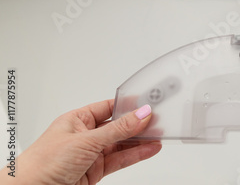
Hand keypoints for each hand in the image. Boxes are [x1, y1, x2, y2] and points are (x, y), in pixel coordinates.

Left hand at [2, 100, 160, 184]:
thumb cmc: (44, 163)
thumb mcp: (86, 140)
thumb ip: (117, 129)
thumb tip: (140, 114)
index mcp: (77, 119)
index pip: (109, 107)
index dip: (128, 106)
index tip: (148, 104)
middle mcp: (85, 135)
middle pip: (118, 126)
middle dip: (137, 124)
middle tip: (158, 120)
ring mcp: (91, 154)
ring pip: (122, 144)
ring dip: (140, 140)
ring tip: (159, 135)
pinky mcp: (96, 170)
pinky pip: (120, 159)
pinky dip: (136, 155)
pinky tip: (150, 149)